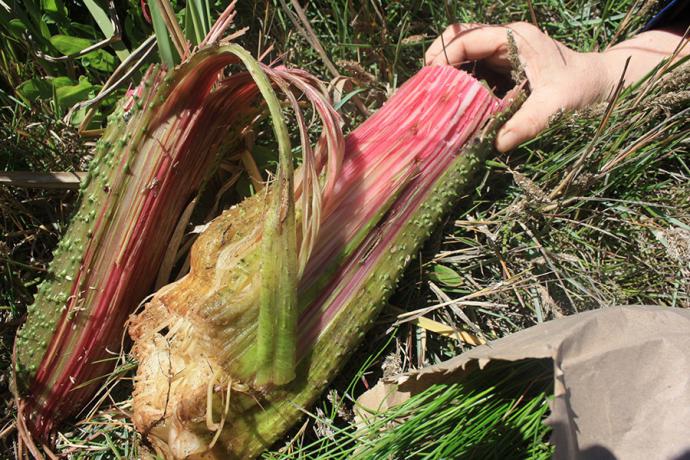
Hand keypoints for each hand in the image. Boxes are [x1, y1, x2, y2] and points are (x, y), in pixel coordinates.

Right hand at [425, 22, 612, 151]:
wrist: (604, 86)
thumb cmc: (584, 89)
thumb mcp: (557, 105)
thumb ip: (527, 122)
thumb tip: (496, 144)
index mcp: (514, 38)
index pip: (466, 37)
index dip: (443, 56)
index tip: (429, 82)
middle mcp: (504, 42)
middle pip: (458, 44)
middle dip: (438, 66)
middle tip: (425, 94)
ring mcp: (503, 55)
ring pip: (462, 60)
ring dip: (448, 79)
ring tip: (434, 103)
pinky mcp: (503, 71)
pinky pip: (473, 75)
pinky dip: (460, 89)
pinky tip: (453, 110)